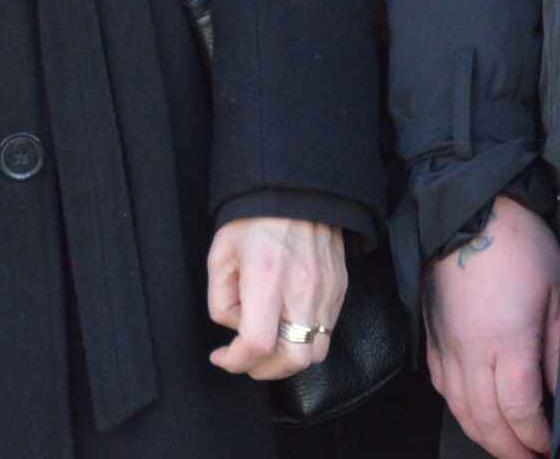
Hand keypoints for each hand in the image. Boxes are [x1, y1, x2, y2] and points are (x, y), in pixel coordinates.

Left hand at [207, 215, 346, 380]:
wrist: (296, 190)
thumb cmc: (252, 220)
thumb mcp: (220, 254)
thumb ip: (220, 299)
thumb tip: (235, 328)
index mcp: (267, 278)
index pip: (258, 342)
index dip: (235, 361)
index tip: (222, 356)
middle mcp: (302, 289)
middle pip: (293, 359)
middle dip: (266, 370)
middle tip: (247, 360)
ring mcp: (326, 291)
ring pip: (315, 352)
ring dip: (288, 359)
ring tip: (269, 346)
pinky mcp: (339, 288)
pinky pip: (327, 331)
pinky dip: (306, 339)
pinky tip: (288, 325)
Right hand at [428, 193, 559, 458]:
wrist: (468, 210)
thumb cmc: (518, 244)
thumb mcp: (559, 292)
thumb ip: (559, 349)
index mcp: (506, 342)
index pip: (519, 411)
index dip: (536, 438)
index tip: (551, 447)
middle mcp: (470, 352)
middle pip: (485, 421)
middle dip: (510, 450)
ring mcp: (446, 345)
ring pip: (459, 410)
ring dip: (484, 437)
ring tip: (507, 447)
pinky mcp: (432, 335)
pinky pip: (442, 388)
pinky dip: (460, 411)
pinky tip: (475, 414)